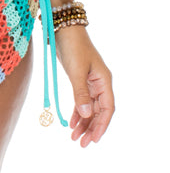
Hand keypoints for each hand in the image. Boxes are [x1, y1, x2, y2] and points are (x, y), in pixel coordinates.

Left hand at [53, 25, 114, 146]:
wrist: (64, 29)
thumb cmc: (73, 47)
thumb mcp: (76, 71)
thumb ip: (80, 93)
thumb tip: (85, 115)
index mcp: (104, 81)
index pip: (107, 108)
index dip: (102, 125)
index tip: (94, 139)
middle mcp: (100, 83)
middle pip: (99, 111)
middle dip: (91, 128)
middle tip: (82, 144)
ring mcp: (90, 82)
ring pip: (89, 108)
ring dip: (83, 123)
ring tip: (74, 138)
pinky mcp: (80, 80)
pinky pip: (81, 101)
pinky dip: (76, 113)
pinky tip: (70, 124)